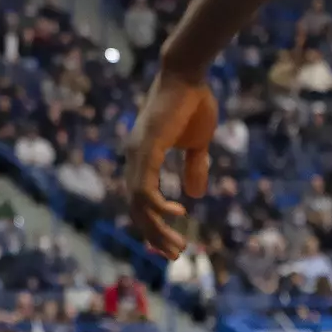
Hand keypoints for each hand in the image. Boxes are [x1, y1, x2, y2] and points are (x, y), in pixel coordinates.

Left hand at [123, 69, 216, 259]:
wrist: (187, 75)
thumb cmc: (192, 103)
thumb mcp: (197, 143)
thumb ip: (194, 167)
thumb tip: (194, 195)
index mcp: (143, 157)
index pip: (140, 199)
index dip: (152, 223)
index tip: (169, 245)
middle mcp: (134, 157)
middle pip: (136, 206)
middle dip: (154, 234)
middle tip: (174, 255)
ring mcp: (137, 152)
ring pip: (139, 202)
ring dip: (156, 227)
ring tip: (178, 246)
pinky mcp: (146, 146)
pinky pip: (144, 185)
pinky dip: (158, 204)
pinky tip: (177, 213)